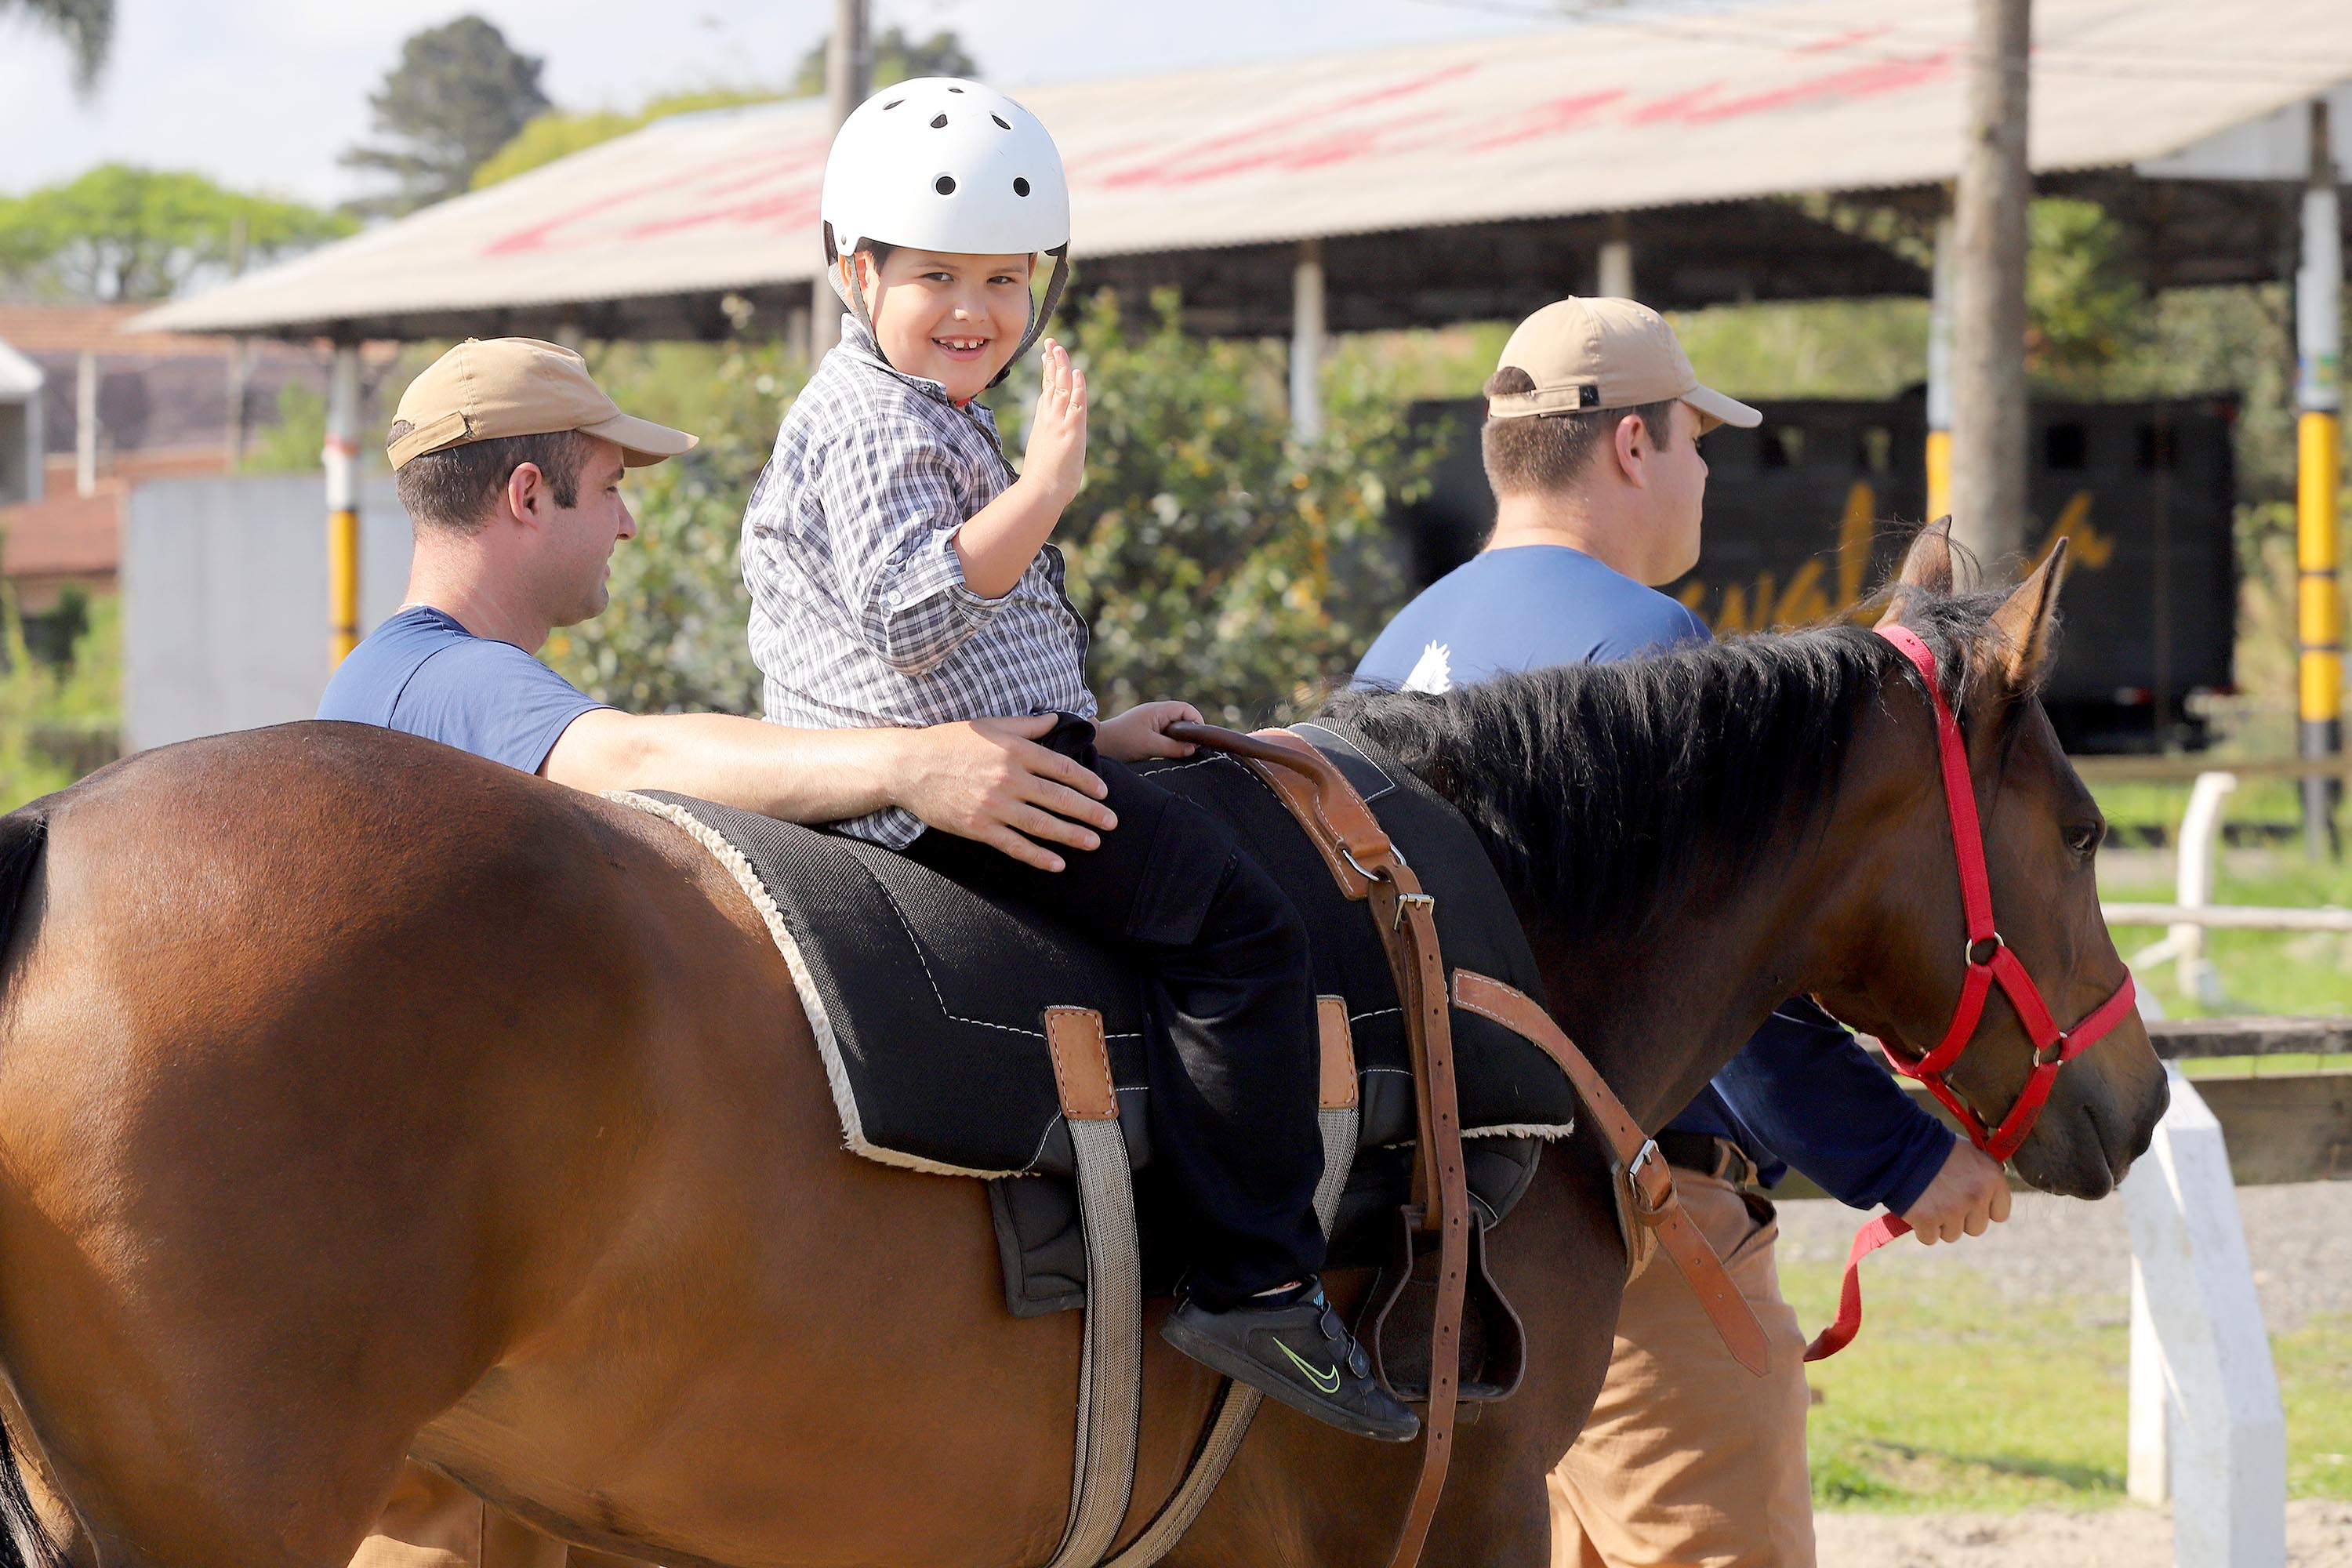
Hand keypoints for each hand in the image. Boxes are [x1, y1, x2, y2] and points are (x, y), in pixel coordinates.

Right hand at [892, 715, 1115, 872]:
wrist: (909, 766)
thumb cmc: (949, 742)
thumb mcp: (989, 725)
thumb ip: (1026, 725)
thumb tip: (1055, 719)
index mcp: (1015, 751)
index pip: (1061, 767)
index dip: (1086, 781)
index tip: (1103, 792)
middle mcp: (1009, 778)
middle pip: (1059, 798)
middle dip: (1090, 811)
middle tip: (1112, 822)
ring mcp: (994, 805)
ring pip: (1042, 824)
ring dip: (1071, 835)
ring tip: (1094, 842)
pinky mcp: (979, 827)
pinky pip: (1014, 845)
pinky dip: (1038, 856)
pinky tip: (1057, 864)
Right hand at [1021, 339, 1087, 508]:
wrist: (1040, 491)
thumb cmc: (1041, 481)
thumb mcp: (1044, 455)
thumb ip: (1047, 444)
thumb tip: (1046, 448)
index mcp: (1043, 423)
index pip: (1047, 392)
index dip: (1048, 373)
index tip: (1047, 356)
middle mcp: (1049, 418)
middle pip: (1052, 384)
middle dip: (1052, 361)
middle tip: (1052, 342)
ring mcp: (1059, 423)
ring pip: (1062, 388)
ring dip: (1062, 366)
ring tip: (1060, 348)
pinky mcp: (1072, 431)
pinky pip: (1076, 404)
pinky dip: (1078, 388)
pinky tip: (1078, 373)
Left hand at [1095, 701, 1202, 762]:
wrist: (1098, 744)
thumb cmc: (1122, 742)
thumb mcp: (1149, 746)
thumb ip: (1173, 748)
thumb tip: (1194, 749)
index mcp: (1159, 710)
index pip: (1187, 710)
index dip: (1197, 723)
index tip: (1200, 741)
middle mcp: (1157, 713)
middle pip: (1184, 719)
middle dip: (1190, 734)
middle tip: (1191, 750)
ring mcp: (1153, 722)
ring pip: (1176, 729)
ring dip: (1179, 741)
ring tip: (1180, 754)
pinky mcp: (1148, 732)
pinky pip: (1167, 735)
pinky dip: (1171, 744)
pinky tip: (1169, 754)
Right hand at [1898, 1138, 2011, 1243]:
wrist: (1900, 1142)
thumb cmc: (1936, 1146)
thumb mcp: (1969, 1154)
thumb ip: (1983, 1177)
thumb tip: (1990, 1195)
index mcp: (1992, 1178)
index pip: (1999, 1214)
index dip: (1982, 1208)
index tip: (1968, 1200)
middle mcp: (1977, 1196)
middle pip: (1976, 1228)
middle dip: (1960, 1218)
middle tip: (1943, 1198)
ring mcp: (1952, 1210)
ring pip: (1952, 1234)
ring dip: (1940, 1223)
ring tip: (1927, 1200)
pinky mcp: (1928, 1220)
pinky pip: (1929, 1237)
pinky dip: (1921, 1228)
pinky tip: (1916, 1208)